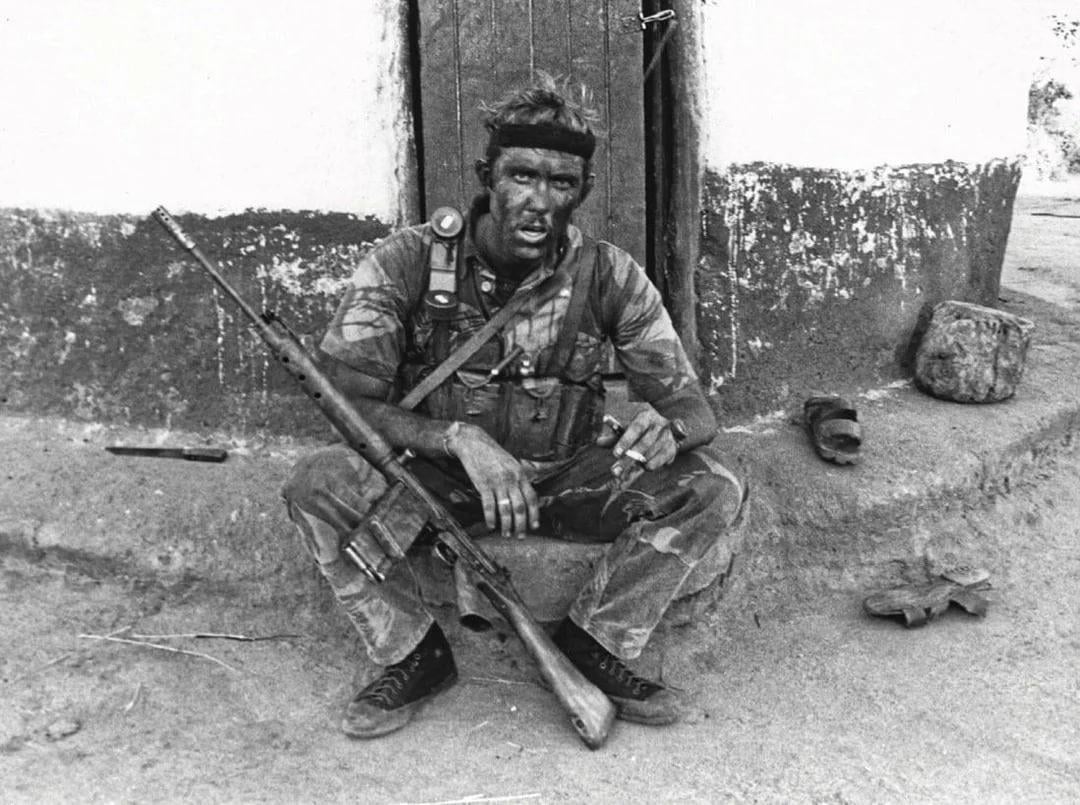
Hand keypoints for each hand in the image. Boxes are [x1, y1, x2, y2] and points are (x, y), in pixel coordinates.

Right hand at [445, 423, 538, 537]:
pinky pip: (489, 506)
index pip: (532, 498)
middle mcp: (511, 480)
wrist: (474, 443)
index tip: (535, 526)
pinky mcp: (483, 484)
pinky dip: (491, 518)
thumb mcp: (512, 464)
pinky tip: (491, 525)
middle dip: (521, 525)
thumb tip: (526, 498)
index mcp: (520, 475)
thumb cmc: (493, 455)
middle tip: (521, 536)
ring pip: (506, 509)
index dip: (535, 514)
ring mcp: (497, 482)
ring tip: (506, 534)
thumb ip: (519, 480)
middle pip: (520, 507)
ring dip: (507, 525)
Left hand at [601, 409, 679, 471]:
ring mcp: (668, 436)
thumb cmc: (640, 431)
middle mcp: (659, 424)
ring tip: (627, 470)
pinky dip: (653, 464)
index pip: (636, 428)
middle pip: (644, 443)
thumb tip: (599, 442)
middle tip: (614, 471)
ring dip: (640, 462)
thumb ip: (613, 437)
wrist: (665, 430)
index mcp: (646, 416)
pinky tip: (645, 467)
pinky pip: (663, 458)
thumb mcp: (626, 431)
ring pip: (653, 452)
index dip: (626, 441)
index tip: (615, 454)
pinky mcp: (673, 447)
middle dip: (629, 458)